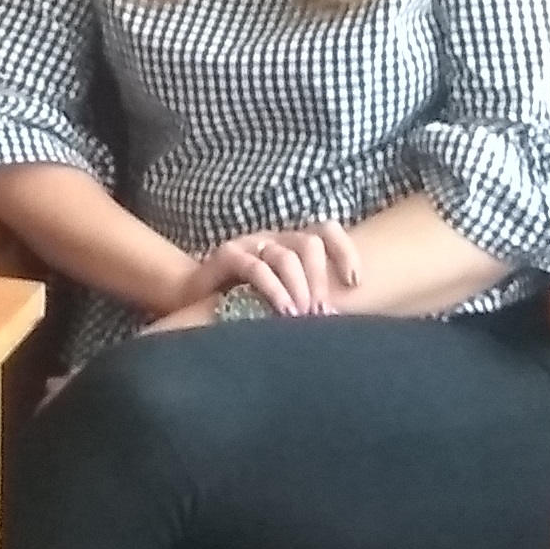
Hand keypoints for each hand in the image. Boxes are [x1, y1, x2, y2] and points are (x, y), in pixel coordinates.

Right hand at [180, 220, 363, 318]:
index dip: (344, 251)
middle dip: (320, 279)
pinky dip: (274, 289)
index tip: (354, 282)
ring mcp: (250, 244)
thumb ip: (310, 299)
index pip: (326, 231)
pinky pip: (256, 267)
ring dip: (300, 288)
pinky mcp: (227, 254)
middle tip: (324, 313)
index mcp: (292, 245)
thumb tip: (344, 318)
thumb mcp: (286, 299)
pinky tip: (282, 311)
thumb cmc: (247, 305)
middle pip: (310, 243)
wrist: (195, 305)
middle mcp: (274, 238)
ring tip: (304, 316)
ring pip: (286, 255)